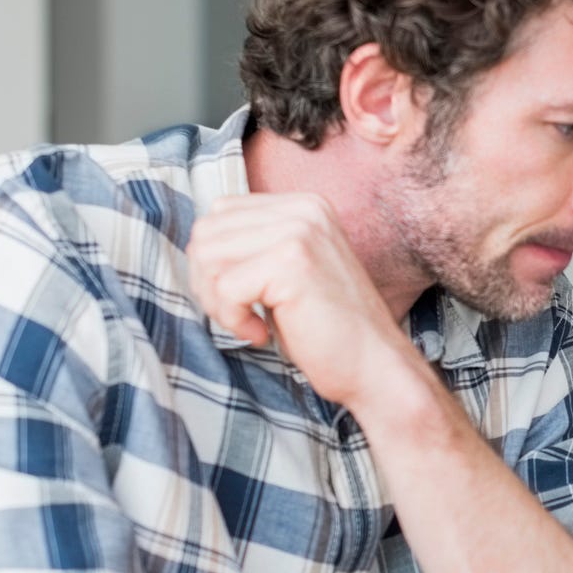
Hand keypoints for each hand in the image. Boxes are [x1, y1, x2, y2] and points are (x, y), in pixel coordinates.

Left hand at [186, 194, 414, 412]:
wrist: (375, 366)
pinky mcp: (291, 263)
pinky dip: (233, 320)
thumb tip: (197, 246)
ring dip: (217, 301)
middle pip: (207, 232)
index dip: (215, 260)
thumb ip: (254, 246)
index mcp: (303, 205)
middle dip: (208, 281)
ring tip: (250, 323)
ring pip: (208, 257)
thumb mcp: (288, 272)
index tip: (243, 295)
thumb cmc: (329, 329)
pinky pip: (225, 288)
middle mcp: (303, 210)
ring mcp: (299, 232)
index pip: (220, 213)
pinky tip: (262, 333)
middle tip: (240, 314)